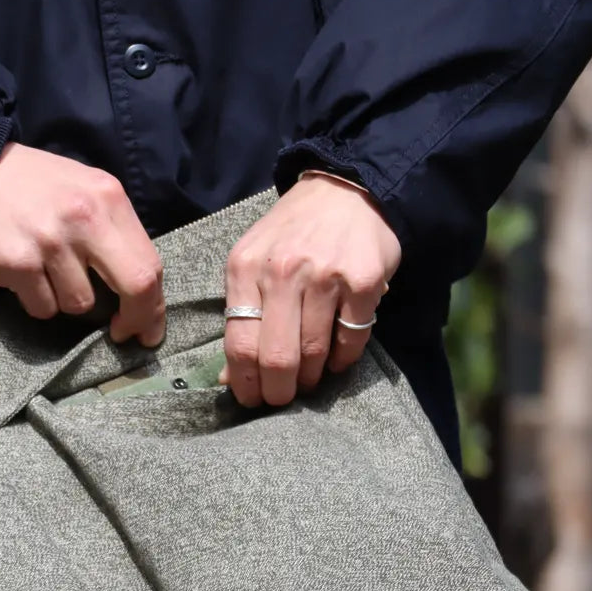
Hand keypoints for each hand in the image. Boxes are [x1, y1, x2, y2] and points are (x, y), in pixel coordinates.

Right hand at [0, 142, 165, 345]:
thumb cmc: (34, 185)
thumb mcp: (85, 188)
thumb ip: (113, 229)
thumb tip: (141, 288)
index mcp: (108, 198)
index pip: (150, 264)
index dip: (153, 305)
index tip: (147, 327)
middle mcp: (83, 218)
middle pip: (133, 286)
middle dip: (134, 319)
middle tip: (122, 333)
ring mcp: (49, 243)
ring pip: (79, 304)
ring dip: (66, 299)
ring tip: (48, 270)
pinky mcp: (16, 263)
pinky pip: (43, 308)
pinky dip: (37, 299)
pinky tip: (25, 272)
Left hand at [219, 172, 401, 405]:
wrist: (343, 190)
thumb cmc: (291, 233)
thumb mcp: (252, 263)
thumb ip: (239, 314)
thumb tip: (229, 376)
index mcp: (245, 268)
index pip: (239, 344)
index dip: (246, 384)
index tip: (252, 400)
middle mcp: (282, 272)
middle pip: (276, 357)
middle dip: (279, 392)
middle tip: (283, 399)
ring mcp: (325, 276)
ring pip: (314, 353)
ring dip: (311, 377)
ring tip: (309, 380)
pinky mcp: (363, 282)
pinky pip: (350, 340)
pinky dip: (342, 361)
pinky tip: (336, 361)